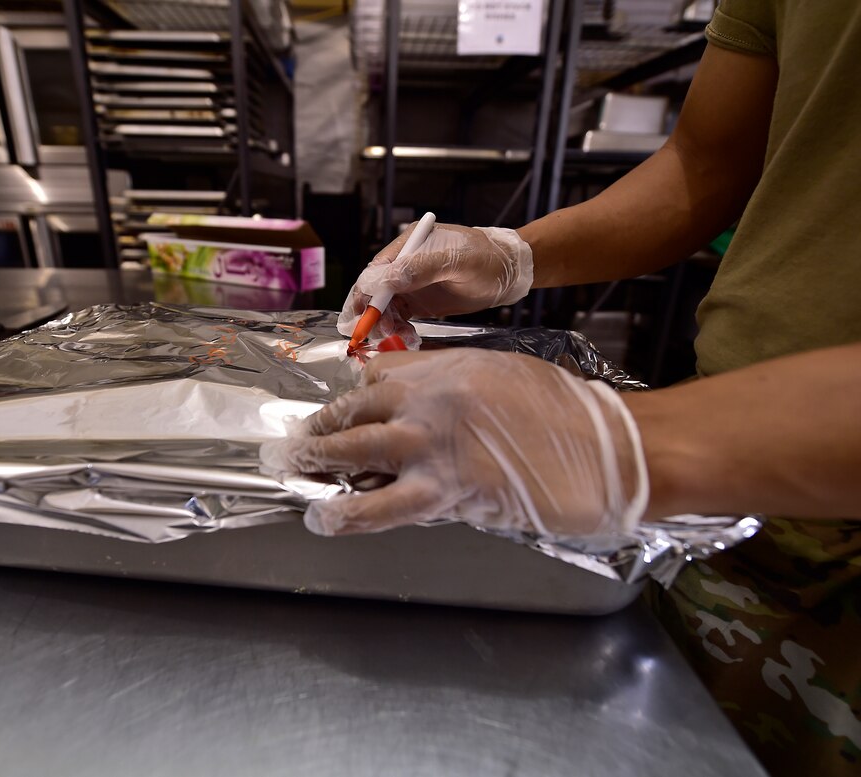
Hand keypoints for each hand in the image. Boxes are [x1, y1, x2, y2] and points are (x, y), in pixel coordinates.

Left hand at [260, 349, 647, 536]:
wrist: (607, 450)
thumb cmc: (564, 411)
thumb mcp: (502, 373)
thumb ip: (453, 383)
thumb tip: (418, 404)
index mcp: (444, 368)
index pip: (375, 378)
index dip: (351, 397)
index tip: (339, 412)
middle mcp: (428, 402)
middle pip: (353, 412)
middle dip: (317, 430)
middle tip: (294, 443)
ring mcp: (433, 448)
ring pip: (353, 454)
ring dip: (318, 465)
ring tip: (296, 476)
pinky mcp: (446, 494)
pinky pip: (384, 506)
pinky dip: (349, 514)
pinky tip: (325, 519)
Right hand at [338, 224, 533, 346]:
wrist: (509, 272)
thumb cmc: (487, 258)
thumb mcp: (457, 261)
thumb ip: (421, 268)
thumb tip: (385, 280)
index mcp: (408, 246)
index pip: (376, 270)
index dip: (366, 292)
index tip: (364, 314)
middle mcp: (405, 264)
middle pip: (375, 291)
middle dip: (374, 313)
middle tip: (380, 333)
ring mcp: (411, 284)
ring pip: (385, 308)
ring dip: (387, 324)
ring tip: (401, 337)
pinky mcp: (420, 302)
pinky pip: (400, 317)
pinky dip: (399, 330)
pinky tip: (409, 338)